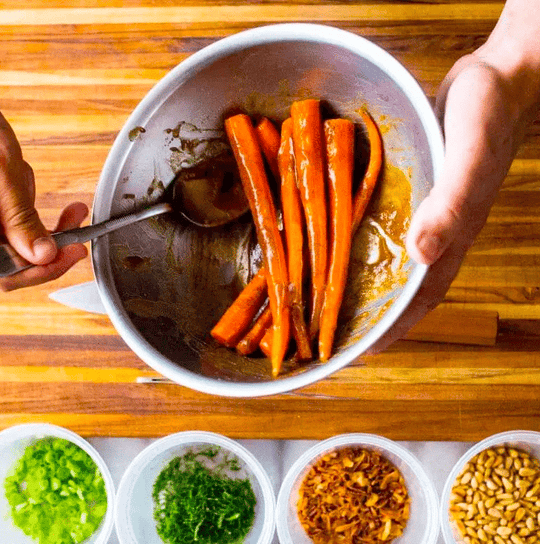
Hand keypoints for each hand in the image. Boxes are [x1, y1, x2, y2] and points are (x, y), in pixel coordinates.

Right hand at [0, 113, 88, 291]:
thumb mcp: (3, 182)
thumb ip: (19, 220)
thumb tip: (43, 255)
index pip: (7, 276)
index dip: (41, 271)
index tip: (70, 253)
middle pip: (19, 267)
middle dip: (54, 252)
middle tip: (79, 241)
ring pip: (26, 251)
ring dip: (57, 236)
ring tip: (77, 215)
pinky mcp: (2, 218)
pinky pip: (26, 233)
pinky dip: (49, 224)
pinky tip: (70, 213)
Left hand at [367, 48, 539, 352]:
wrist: (498, 78)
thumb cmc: (489, 114)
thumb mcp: (470, 155)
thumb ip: (451, 204)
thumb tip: (421, 253)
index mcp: (453, 233)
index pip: (422, 293)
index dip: (396, 324)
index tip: (364, 351)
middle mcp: (439, 229)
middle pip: (405, 282)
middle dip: (376, 310)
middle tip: (339, 329)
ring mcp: (428, 210)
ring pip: (395, 256)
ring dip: (370, 278)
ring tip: (334, 295)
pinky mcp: (416, 189)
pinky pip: (390, 224)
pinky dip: (370, 239)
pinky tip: (345, 240)